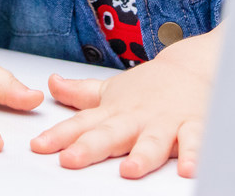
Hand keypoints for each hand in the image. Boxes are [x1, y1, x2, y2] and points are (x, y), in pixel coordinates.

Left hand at [30, 53, 211, 178]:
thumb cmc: (151, 85)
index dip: (59, 136)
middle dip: (90, 148)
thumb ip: (81, 93)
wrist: (194, 65)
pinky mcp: (195, 126)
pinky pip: (195, 142)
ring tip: (130, 170)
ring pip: (153, 142)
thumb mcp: (111, 88)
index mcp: (115, 113)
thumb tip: (52, 84)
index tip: (39, 146)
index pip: (81, 125)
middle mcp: (137, 119)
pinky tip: (188, 168)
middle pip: (111, 135)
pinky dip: (194, 154)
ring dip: (142, 156)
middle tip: (71, 159)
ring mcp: (165, 123)